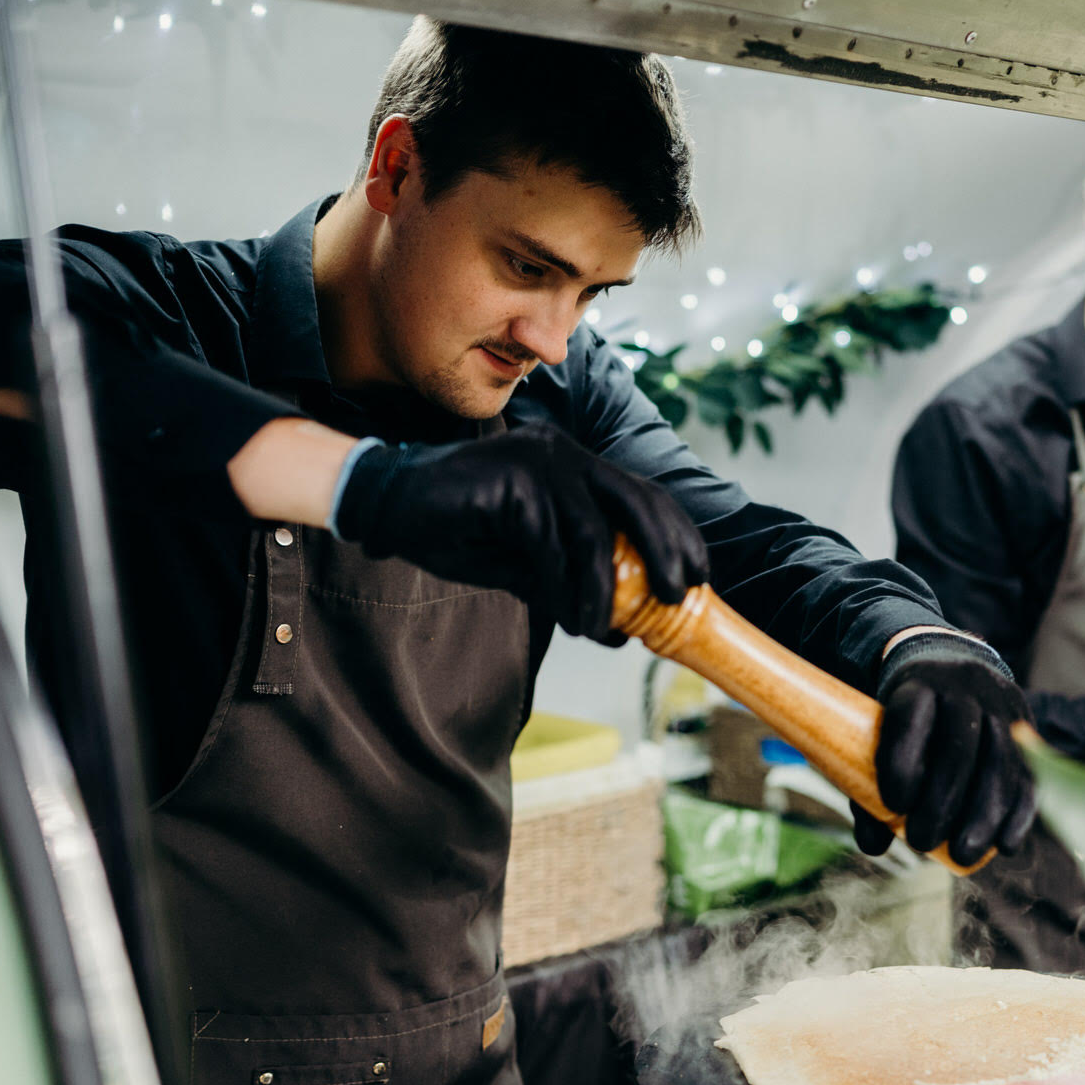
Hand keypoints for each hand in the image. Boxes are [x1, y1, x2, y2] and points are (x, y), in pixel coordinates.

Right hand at [331, 422, 709, 639]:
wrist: (385, 506)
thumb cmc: (456, 530)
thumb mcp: (526, 562)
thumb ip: (573, 581)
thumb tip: (624, 628)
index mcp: (574, 463)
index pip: (644, 493)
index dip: (679, 534)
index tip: (698, 577)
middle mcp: (563, 452)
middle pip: (638, 502)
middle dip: (666, 554)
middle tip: (679, 601)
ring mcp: (539, 460)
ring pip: (595, 534)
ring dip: (603, 592)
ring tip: (601, 631)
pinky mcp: (513, 478)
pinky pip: (553, 543)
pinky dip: (565, 587)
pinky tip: (568, 617)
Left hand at [853, 633, 1037, 866]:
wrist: (954, 667)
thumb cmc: (909, 719)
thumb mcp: (882, 735)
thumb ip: (869, 790)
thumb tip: (875, 847)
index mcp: (919, 683)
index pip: (911, 717)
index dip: (903, 762)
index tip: (894, 805)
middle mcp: (965, 689)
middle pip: (959, 747)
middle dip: (941, 803)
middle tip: (922, 843)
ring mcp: (1003, 709)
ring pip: (1000, 762)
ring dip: (982, 817)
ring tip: (962, 855)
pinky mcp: (1028, 732)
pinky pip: (1031, 776)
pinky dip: (1019, 816)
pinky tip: (1005, 846)